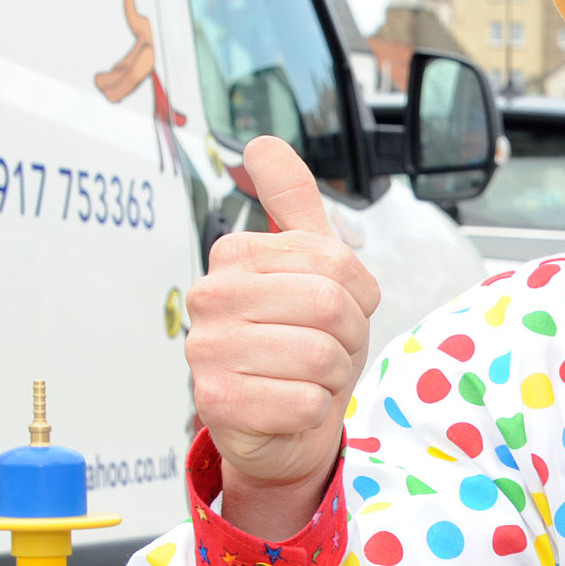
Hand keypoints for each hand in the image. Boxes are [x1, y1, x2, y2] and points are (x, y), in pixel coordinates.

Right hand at [188, 135, 377, 538]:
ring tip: (307, 376)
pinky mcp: (217, 403)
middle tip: (325, 349)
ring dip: (333, 375)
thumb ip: (291, 203)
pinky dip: (315, 409)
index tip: (333, 311)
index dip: (357, 295)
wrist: (284, 423)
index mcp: (235, 255)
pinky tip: (292, 405)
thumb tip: (261, 143)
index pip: (335, 262)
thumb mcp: (308, 265)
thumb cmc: (301, 341)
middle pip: (330, 306)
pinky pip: (306, 401)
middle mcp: (210, 296)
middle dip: (349, 337)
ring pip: (321, 355)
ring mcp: (207, 350)